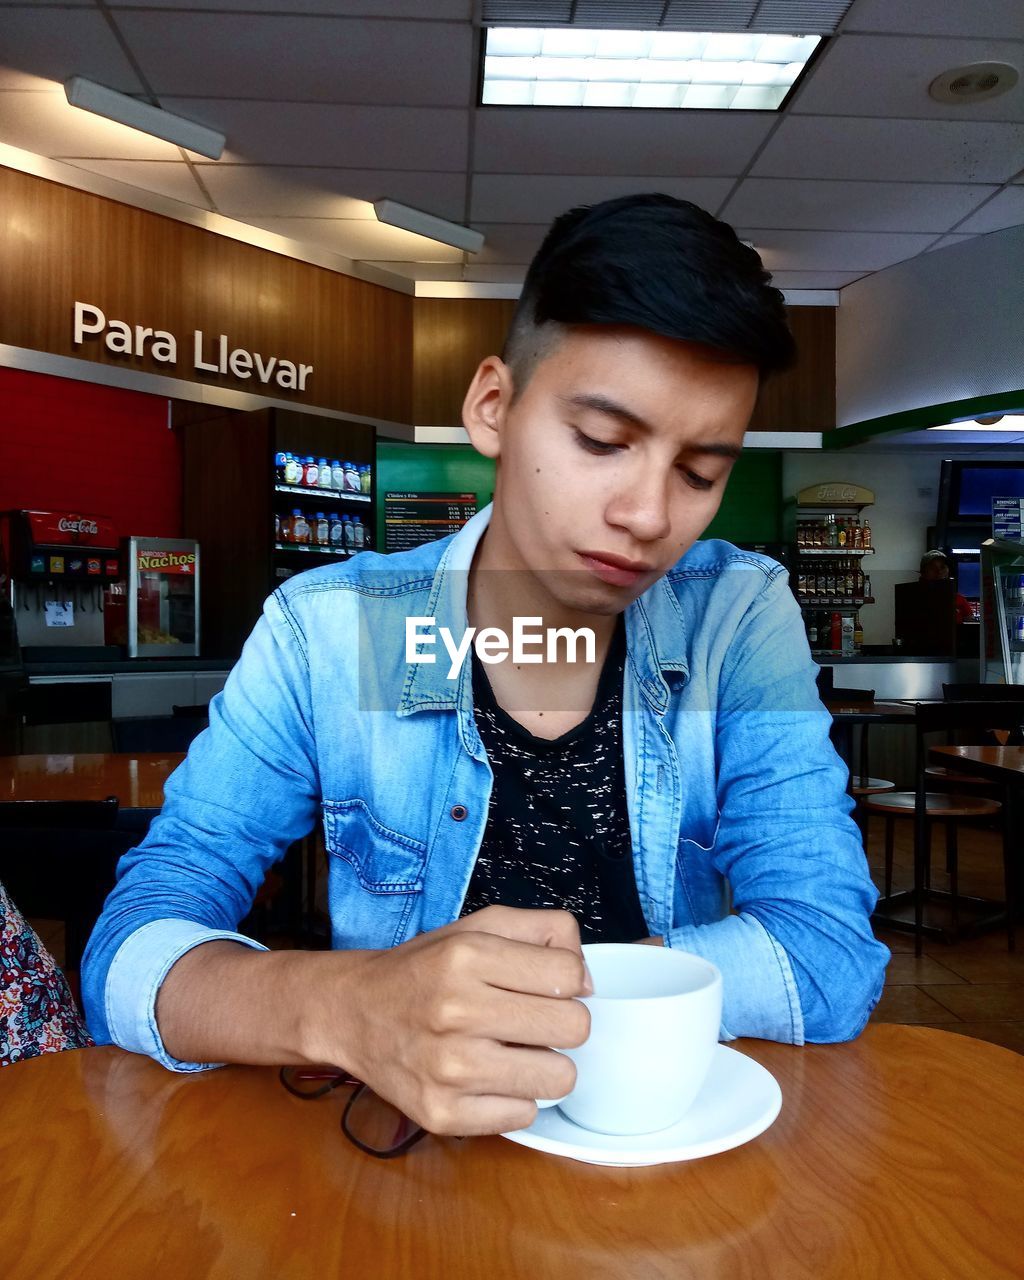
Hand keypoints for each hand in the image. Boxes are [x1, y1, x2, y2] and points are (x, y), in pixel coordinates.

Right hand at [305, 906, 591, 1136]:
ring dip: (543, 1064)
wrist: (353, 1012)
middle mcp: (456, 1011)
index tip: (541, 985)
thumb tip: (587, 982)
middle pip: (575, 1028)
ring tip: (511, 1049)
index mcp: (467, 956)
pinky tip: (486, 1077)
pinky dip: (512, 1097)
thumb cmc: (424, 970)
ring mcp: (448, 1069)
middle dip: (561, 1022)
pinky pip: (524, 1115)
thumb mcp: (480, 926)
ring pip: (560, 1078)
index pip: (569, 975)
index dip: (566, 980)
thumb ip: (545, 932)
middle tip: (530, 1020)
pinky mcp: (442, 1113)